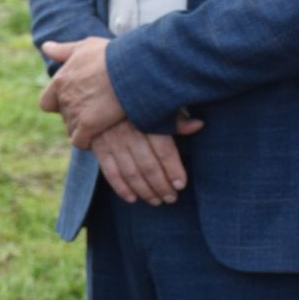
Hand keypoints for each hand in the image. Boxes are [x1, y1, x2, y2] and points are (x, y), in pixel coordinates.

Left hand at [40, 37, 126, 147]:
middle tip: (96, 108)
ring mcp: (75, 113)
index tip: (75, 100)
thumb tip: (45, 47)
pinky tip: (99, 136)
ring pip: (71, 129)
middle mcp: (63, 98)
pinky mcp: (88, 126)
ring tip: (102, 121)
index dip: (58, 104)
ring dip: (83, 128)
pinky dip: (87, 142)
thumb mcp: (85, 47)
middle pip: (63, 116)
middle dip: (75, 114)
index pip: (46, 103)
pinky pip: (80, 141)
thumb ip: (63, 50)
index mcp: (60, 81)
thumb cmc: (111, 54)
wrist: (133, 67)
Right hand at [90, 111, 204, 205]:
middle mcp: (129, 133)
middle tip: (171, 198)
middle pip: (148, 166)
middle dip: (161, 186)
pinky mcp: (99, 149)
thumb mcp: (157, 105)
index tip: (181, 185)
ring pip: (130, 173)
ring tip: (156, 201)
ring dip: (144, 190)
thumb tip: (198, 125)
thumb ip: (176, 118)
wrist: (101, 98)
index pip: (164, 151)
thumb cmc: (137, 104)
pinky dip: (121, 188)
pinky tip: (132, 198)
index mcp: (146, 121)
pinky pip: (110, 172)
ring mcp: (112, 142)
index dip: (173, 170)